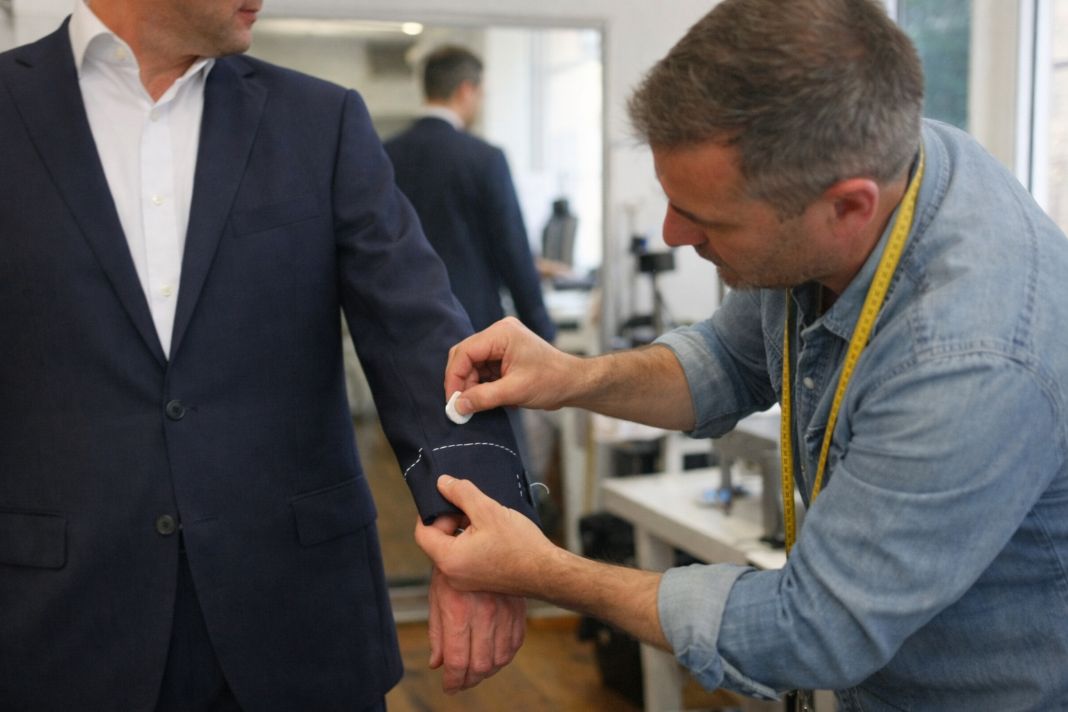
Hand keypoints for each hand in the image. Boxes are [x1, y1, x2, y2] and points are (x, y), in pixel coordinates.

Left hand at [416, 475, 555, 595]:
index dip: (431, 511)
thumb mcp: (488, 510)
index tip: (446, 498)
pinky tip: (493, 530)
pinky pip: (466, 555)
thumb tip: (442, 483)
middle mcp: (453, 574)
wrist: (547, 572)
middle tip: (472, 505)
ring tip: (486, 516)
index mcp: (449, 559)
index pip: (423, 532)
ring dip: (464, 528)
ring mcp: (466, 580)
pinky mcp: (479, 580)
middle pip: (437, 539)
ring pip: (453, 546)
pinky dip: (473, 540)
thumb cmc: (520, 545)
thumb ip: (461, 494)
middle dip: (452, 518)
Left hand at [424, 512, 527, 693]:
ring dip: (486, 671)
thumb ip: (436, 626)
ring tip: (475, 673)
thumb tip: (435, 661)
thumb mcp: (439, 585)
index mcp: (459, 608)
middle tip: (460, 683)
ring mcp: (505, 613)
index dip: (452, 679)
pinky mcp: (519, 609)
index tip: (448, 686)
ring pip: (498, 659)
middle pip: (479, 665)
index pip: (456, 658)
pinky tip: (494, 657)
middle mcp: (484, 614)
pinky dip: (504, 657)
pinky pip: (514, 644)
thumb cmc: (460, 558)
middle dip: (468, 680)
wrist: (495, 533)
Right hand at [444, 317, 579, 415]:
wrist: (574, 383)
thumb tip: (458, 406)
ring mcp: (501, 344)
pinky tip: (490, 399)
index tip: (453, 400)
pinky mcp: (504, 355)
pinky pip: (483, 369)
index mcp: (501, 334)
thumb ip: (484, 398)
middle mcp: (499, 334)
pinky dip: (482, 385)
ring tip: (478, 405)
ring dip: (472, 386)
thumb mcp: (515, 391)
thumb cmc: (552, 381)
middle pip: (465, 356)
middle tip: (461, 405)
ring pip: (472, 365)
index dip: (454, 377)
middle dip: (462, 382)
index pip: (465, 352)